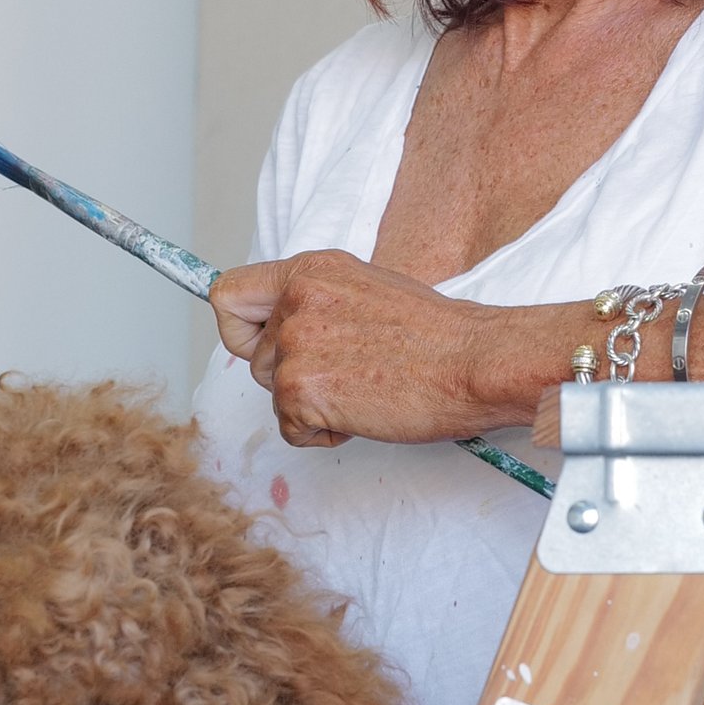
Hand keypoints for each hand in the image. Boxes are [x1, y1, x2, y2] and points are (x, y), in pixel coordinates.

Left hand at [210, 252, 511, 450]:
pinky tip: (364, 413)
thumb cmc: (438, 335)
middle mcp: (296, 302)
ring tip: (363, 392)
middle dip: (291, 378)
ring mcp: (296, 346)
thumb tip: (287, 326)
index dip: (239, 330)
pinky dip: (323, 433)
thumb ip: (319, 302)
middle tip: (346, 375)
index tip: (261, 346)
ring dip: (311, 405)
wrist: (475, 362)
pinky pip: (290, 429)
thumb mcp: (366, 289)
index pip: (228, 295)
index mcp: (310, 271)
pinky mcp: (302, 390)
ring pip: (274, 395)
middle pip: (253, 359)